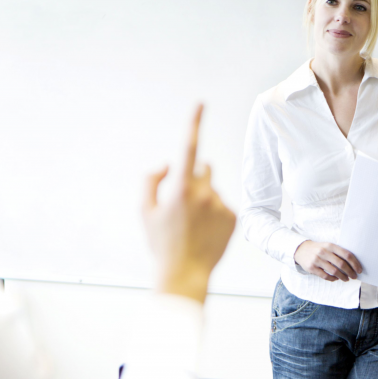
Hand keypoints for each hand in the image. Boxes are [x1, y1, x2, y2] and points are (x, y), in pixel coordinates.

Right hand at [142, 104, 236, 302]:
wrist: (184, 274)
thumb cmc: (160, 243)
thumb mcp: (144, 211)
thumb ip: (151, 180)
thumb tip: (167, 163)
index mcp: (180, 188)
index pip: (188, 147)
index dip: (194, 123)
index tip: (200, 103)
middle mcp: (204, 193)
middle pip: (203, 169)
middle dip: (193, 178)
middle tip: (182, 205)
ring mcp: (220, 205)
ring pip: (212, 190)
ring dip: (203, 199)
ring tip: (193, 226)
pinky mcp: (233, 217)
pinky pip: (222, 205)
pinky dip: (214, 213)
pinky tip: (205, 232)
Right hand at [294, 241, 361, 281]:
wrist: (301, 249)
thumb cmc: (319, 249)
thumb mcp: (328, 246)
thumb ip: (338, 253)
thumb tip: (353, 264)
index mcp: (330, 245)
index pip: (346, 254)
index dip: (355, 263)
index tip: (359, 269)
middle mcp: (324, 252)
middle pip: (341, 264)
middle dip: (350, 272)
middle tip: (354, 276)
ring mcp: (317, 260)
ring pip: (334, 271)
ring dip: (342, 277)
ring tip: (346, 279)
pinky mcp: (312, 268)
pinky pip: (325, 276)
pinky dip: (332, 278)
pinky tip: (336, 279)